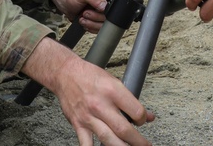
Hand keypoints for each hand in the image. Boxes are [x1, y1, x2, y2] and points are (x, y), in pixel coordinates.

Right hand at [24, 38, 153, 145]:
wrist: (65, 74)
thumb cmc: (89, 76)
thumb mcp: (114, 81)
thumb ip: (129, 99)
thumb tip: (147, 115)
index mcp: (112, 90)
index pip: (135, 110)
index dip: (143, 119)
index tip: (143, 121)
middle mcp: (101, 105)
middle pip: (123, 129)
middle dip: (137, 141)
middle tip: (145, 145)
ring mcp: (88, 116)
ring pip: (108, 139)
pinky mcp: (78, 124)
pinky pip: (86, 144)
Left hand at [50, 0, 107, 33]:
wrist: (66, 4)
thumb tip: (104, 6)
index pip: (113, 7)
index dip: (104, 12)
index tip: (95, 10)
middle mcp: (105, 6)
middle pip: (108, 19)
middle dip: (95, 18)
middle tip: (85, 13)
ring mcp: (101, 15)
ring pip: (103, 26)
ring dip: (92, 24)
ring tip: (83, 18)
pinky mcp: (97, 22)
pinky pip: (98, 30)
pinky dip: (90, 28)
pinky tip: (84, 23)